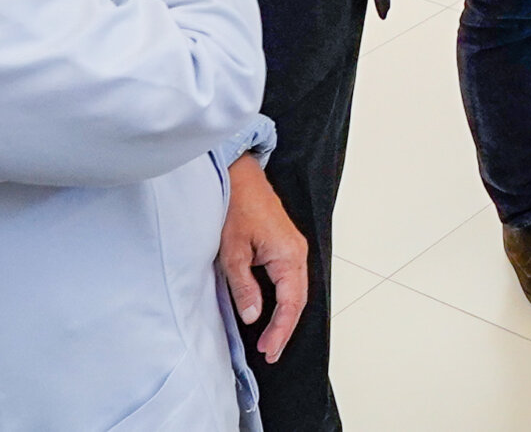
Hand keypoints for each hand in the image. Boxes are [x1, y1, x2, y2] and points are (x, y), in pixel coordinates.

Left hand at [221, 155, 308, 365]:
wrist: (238, 178)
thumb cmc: (236, 208)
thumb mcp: (232, 253)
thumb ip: (244, 287)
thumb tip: (254, 315)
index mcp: (289, 255)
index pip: (291, 302)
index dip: (281, 329)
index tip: (268, 350)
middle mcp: (297, 252)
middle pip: (298, 298)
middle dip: (285, 328)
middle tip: (270, 352)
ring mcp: (292, 248)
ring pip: (295, 290)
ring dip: (285, 315)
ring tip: (271, 339)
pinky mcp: (283, 246)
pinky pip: (289, 279)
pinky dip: (283, 300)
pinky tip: (272, 312)